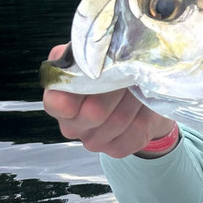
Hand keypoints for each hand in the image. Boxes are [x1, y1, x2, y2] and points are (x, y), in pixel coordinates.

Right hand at [42, 43, 175, 157]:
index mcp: (59, 97)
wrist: (144, 98)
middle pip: (93, 113)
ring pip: (117, 123)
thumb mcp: (101, 56)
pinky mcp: (115, 150)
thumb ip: (90, 54)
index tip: (101, 75)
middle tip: (130, 76)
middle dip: (117, 91)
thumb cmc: (117, 73)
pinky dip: (144, 119)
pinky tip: (144, 108)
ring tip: (140, 88)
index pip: (57, 103)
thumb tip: (95, 53)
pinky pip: (132, 136)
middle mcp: (71, 124)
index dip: (79, 90)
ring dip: (134, 102)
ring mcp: (92, 140)